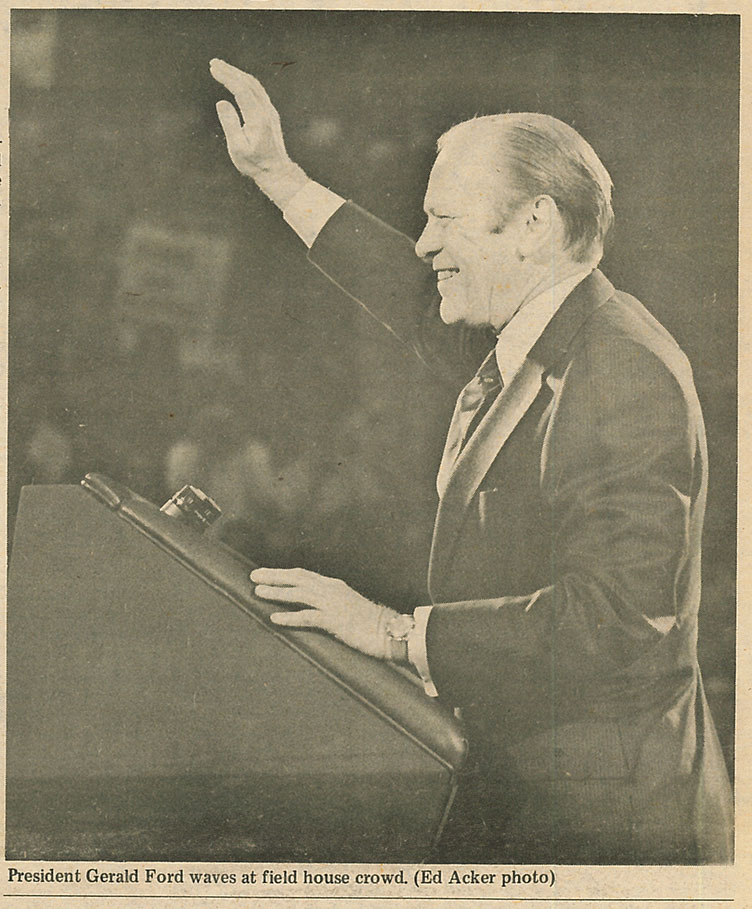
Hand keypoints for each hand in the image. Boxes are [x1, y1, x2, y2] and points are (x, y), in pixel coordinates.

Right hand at [210, 58, 306, 204]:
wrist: (276, 171)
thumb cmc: (255, 163)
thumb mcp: (237, 148)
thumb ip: (230, 124)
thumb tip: (221, 102)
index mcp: (258, 118)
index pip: (241, 90)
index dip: (227, 77)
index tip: (213, 69)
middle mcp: (266, 111)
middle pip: (248, 83)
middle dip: (230, 71)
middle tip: (213, 63)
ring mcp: (270, 111)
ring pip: (254, 85)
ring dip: (238, 74)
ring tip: (222, 68)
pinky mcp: (270, 114)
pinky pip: (258, 91)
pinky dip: (245, 82)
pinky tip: (236, 81)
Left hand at [251, 567, 393, 659]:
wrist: (390, 631)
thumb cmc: (370, 621)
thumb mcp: (347, 604)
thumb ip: (330, 600)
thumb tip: (312, 604)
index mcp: (333, 585)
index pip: (302, 574)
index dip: (282, 573)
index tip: (264, 573)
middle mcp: (331, 590)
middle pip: (297, 579)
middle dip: (274, 577)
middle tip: (253, 576)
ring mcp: (332, 604)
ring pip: (298, 594)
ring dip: (277, 593)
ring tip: (258, 593)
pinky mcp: (334, 621)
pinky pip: (307, 617)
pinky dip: (289, 617)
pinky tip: (274, 618)